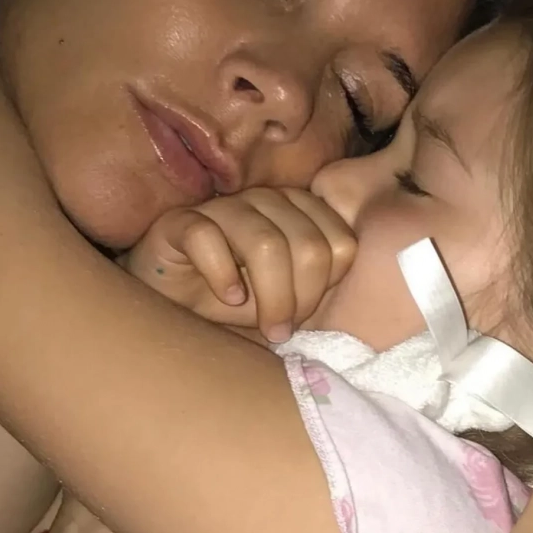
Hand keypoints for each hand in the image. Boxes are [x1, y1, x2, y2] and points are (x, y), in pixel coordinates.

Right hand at [124, 187, 355, 342]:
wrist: (169, 306)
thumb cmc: (232, 304)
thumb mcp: (285, 303)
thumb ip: (319, 293)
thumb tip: (364, 310)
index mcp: (300, 213)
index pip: (340, 243)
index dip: (326, 287)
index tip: (302, 317)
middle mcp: (266, 202)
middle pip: (308, 245)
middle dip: (300, 298)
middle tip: (280, 330)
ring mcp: (223, 208)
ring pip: (265, 242)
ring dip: (269, 295)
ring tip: (260, 324)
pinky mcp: (180, 222)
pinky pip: (209, 237)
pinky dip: (222, 275)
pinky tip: (226, 298)